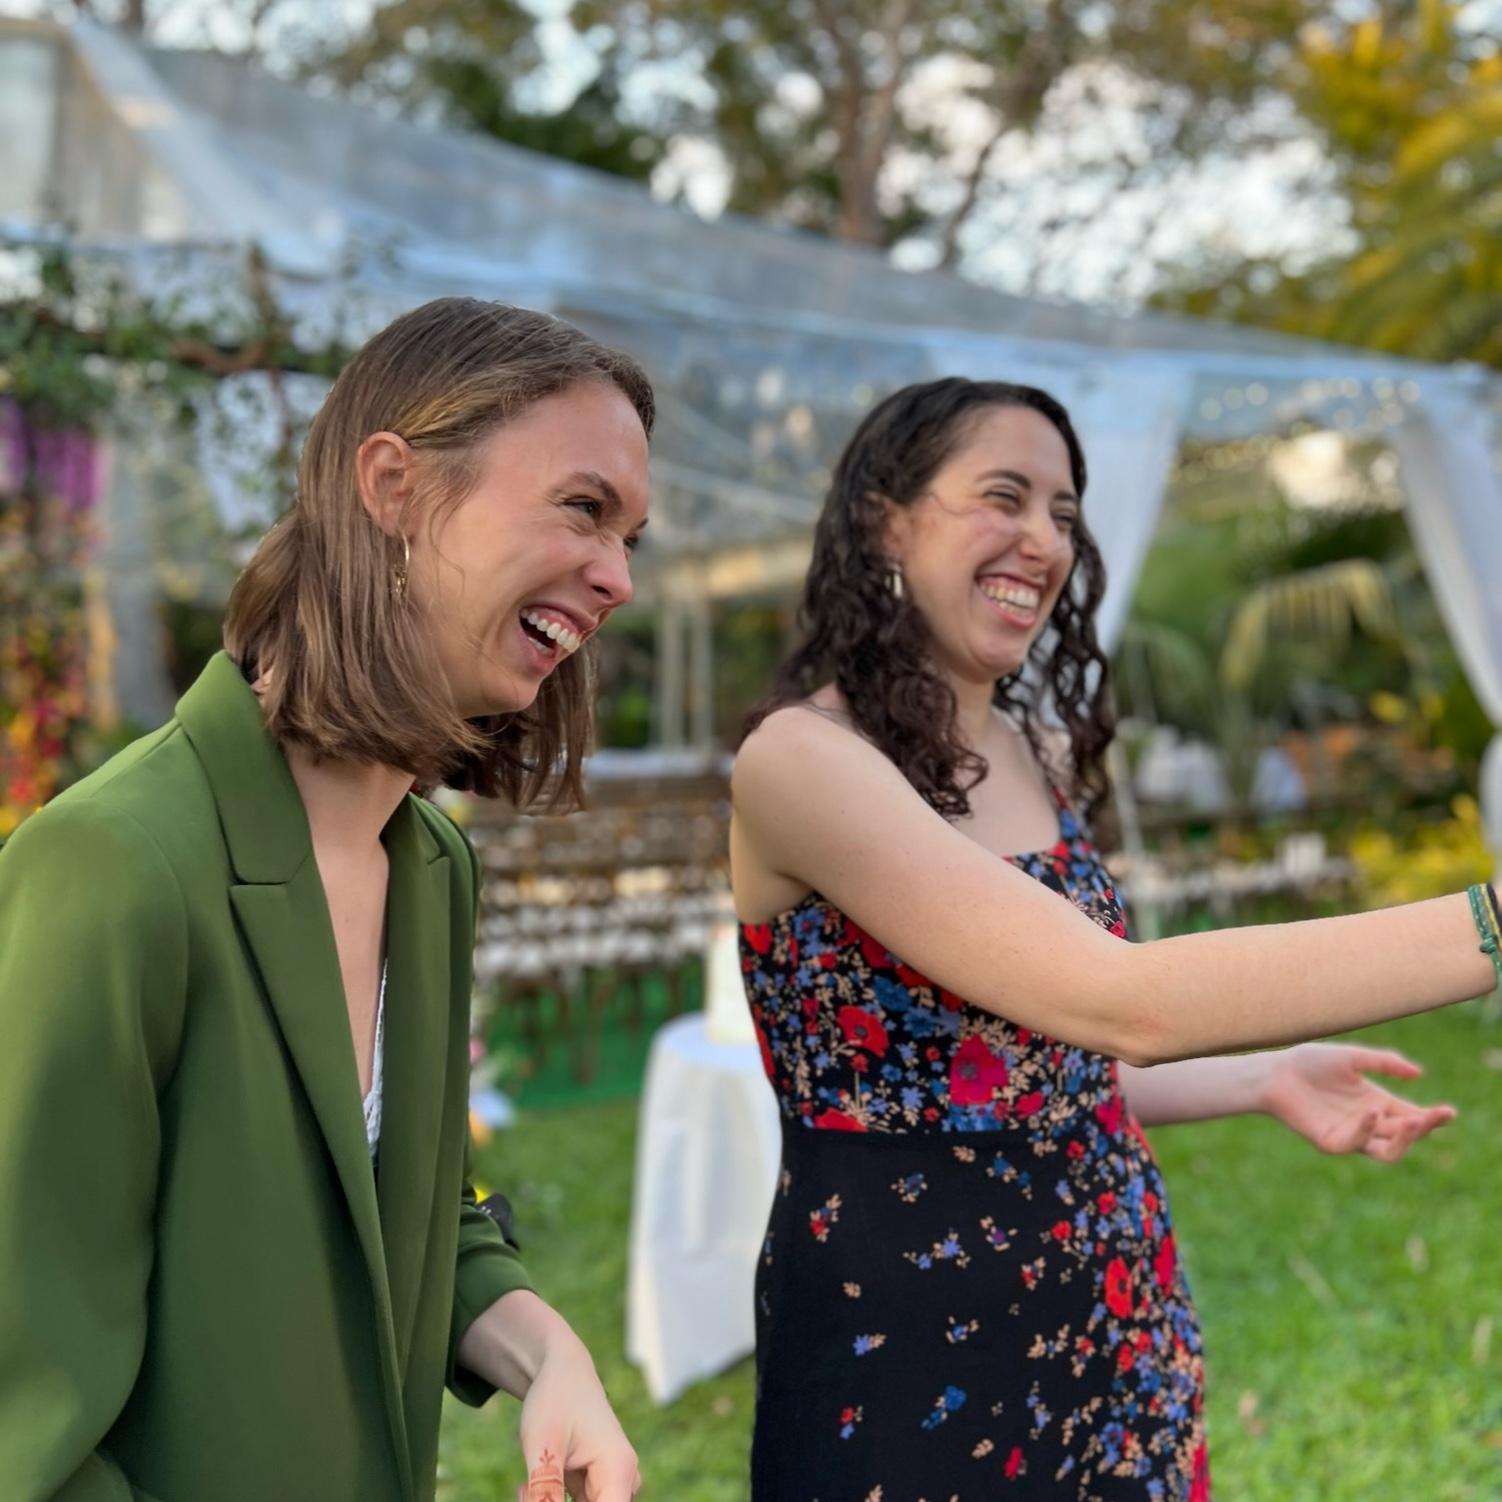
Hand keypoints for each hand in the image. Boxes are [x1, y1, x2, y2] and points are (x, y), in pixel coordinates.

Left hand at [517, 1334, 639, 1501]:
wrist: (561, 1370)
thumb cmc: (555, 1400)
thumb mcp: (544, 1448)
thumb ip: (545, 1491)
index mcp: (619, 1470)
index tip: (543, 1498)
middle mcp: (623, 1479)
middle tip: (524, 1488)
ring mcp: (611, 1482)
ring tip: (525, 1485)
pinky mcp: (597, 1483)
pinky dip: (552, 1500)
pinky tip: (531, 1484)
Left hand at [1258, 1042, 1455, 1161]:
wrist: (1275, 1072)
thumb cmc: (1309, 1063)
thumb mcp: (1352, 1057)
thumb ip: (1383, 1062)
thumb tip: (1419, 1073)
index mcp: (1377, 1103)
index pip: (1412, 1116)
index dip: (1432, 1118)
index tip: (1449, 1112)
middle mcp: (1368, 1122)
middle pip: (1406, 1136)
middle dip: (1425, 1128)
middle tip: (1436, 1115)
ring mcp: (1351, 1135)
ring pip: (1388, 1151)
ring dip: (1404, 1139)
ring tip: (1413, 1120)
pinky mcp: (1331, 1142)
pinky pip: (1356, 1144)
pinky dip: (1367, 1130)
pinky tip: (1371, 1112)